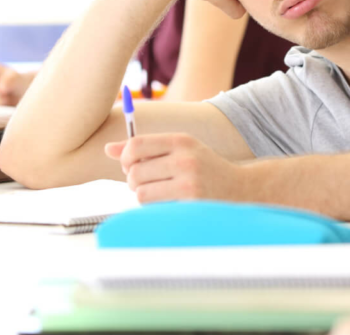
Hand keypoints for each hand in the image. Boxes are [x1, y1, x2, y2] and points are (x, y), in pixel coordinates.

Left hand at [104, 133, 243, 202]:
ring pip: (140, 192)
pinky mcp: (190, 205)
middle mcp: (185, 159)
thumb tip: (107, 149)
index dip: (125, 156)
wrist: (242, 189)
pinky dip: (155, 207)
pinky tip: (170, 202)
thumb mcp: (180, 150)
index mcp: (181, 141)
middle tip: (147, 181)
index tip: (129, 164)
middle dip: (133, 180)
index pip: (136, 144)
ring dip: (143, 195)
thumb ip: (146, 148)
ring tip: (159, 192)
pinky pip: (153, 208)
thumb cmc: (205, 168)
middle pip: (134, 171)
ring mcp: (188, 183)